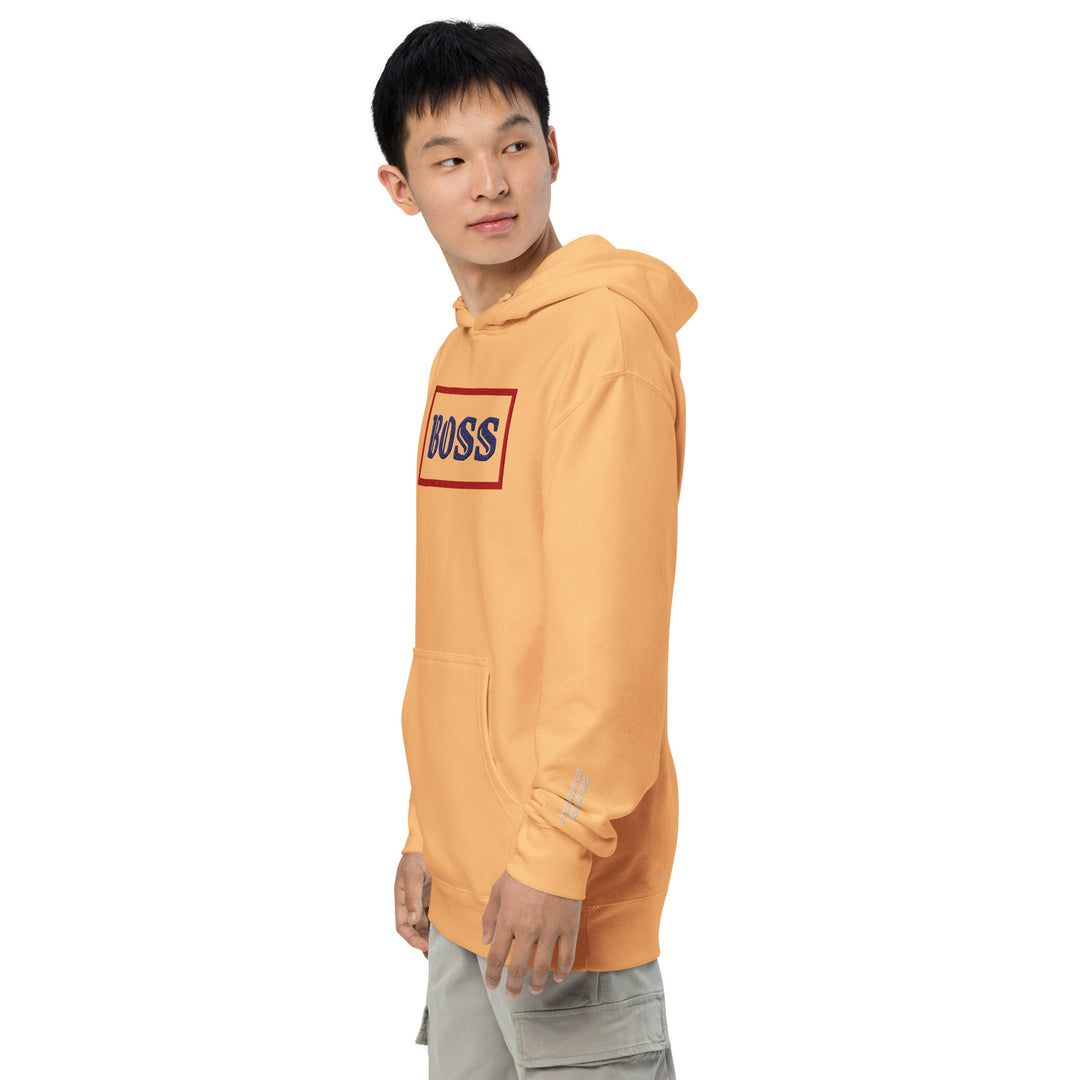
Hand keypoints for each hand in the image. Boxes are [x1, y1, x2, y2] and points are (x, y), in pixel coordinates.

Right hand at [395, 852, 430, 956]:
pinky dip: (438, 925)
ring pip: (424, 925)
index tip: (423, 947)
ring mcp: (422, 902)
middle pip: (414, 929)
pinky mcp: (433, 898)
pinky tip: (446, 933)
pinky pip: (434, 915)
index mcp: (401, 900)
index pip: (402, 926)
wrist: (427, 845)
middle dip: (421, 942)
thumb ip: (413, 897)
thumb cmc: (416, 858)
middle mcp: (411, 904)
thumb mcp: (413, 876)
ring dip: (429, 936)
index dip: (411, 939)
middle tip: (433, 954)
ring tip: (440, 949)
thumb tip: (412, 920)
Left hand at [481, 870, 580, 997]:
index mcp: (507, 921)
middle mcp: (527, 930)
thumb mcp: (498, 890)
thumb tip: (485, 940)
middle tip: (512, 995)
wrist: (552, 856)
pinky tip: (558, 977)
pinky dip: (562, 971)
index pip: (495, 957)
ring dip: (536, 984)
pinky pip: (566, 956)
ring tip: (533, 990)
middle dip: (513, 986)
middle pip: (518, 968)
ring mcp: (549, 930)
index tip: (492, 985)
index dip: (492, 975)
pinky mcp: (568, 927)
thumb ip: (490, 916)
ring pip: (542, 967)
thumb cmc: (522, 871)